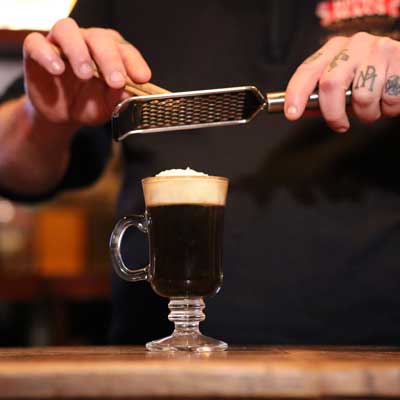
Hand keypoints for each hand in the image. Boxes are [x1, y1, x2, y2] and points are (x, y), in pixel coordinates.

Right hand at [23, 18, 150, 126]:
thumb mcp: (107, 106)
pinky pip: (36, 43)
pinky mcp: (36, 52)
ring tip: (85, 74)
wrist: (61, 116)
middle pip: (99, 38)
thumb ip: (117, 97)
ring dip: (78, 51)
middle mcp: (87, 43)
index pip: (124, 50)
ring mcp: (61, 45)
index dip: (134, 62)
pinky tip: (57, 70)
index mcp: (110, 53)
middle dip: (110, 59)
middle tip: (116, 81)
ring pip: (67, 30)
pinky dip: (46, 54)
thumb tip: (129, 91)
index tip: (142, 78)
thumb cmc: (88, 105)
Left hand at [284, 32, 399, 132]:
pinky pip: (388, 98)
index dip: (296, 93)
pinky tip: (389, 99)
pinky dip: (389, 108)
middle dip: (333, 113)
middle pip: (331, 84)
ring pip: (362, 96)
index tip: (292, 114)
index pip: (308, 70)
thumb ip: (325, 93)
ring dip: (367, 113)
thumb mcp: (345, 80)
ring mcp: (379, 49)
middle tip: (340, 125)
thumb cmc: (371, 78)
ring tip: (373, 107)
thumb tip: (300, 111)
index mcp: (334, 48)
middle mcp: (355, 44)